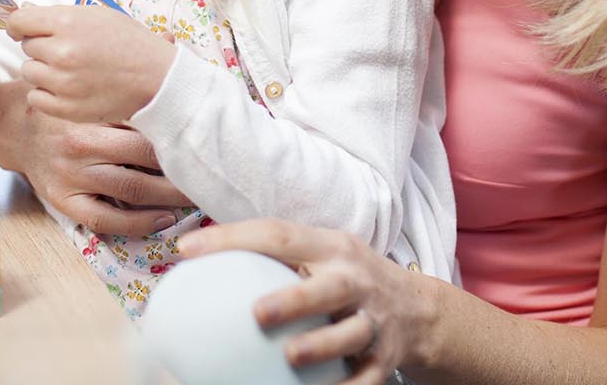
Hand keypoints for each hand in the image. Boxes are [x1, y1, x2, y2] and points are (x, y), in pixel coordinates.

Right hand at [0, 80, 195, 236]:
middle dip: (179, 168)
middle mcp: (78, 146)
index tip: (203, 138)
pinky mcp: (64, 201)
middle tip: (208, 170)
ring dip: (168, 197)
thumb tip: (174, 42)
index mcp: (89, 114)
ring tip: (195, 196)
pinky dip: (138, 224)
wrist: (11, 125)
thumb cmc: (63, 100)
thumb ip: (129, 74)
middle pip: (141, 159)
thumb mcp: (89, 82)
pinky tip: (163, 220)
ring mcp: (70, 176)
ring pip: (130, 191)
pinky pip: (105, 220)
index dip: (176, 135)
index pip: (142, 127)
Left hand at [7, 4, 177, 124]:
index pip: (20, 20)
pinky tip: (68, 87)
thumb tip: (23, 8)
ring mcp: (63, 83)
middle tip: (69, 50)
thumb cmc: (129, 43)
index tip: (27, 29)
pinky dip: (47, 93)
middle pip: (28, 46)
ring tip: (72, 70)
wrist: (157, 78)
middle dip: (43, 46)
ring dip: (45, 70)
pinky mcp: (66, 108)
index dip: (21, 24)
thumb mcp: (98, 16)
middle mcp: (62, 52)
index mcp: (68, 23)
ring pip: (30, 72)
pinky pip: (35, 97)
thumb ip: (58, 14)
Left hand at [178, 219, 440, 383]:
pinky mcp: (386, 359)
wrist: (419, 311)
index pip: (280, 235)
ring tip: (290, 357)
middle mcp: (355, 280)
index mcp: (332, 248)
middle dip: (296, 299)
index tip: (188, 251)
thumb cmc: (345, 279)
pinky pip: (365, 381)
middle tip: (257, 313)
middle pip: (331, 287)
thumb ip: (275, 259)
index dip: (235, 238)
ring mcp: (374, 321)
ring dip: (321, 346)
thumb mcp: (322, 257)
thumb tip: (192, 263)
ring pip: (352, 334)